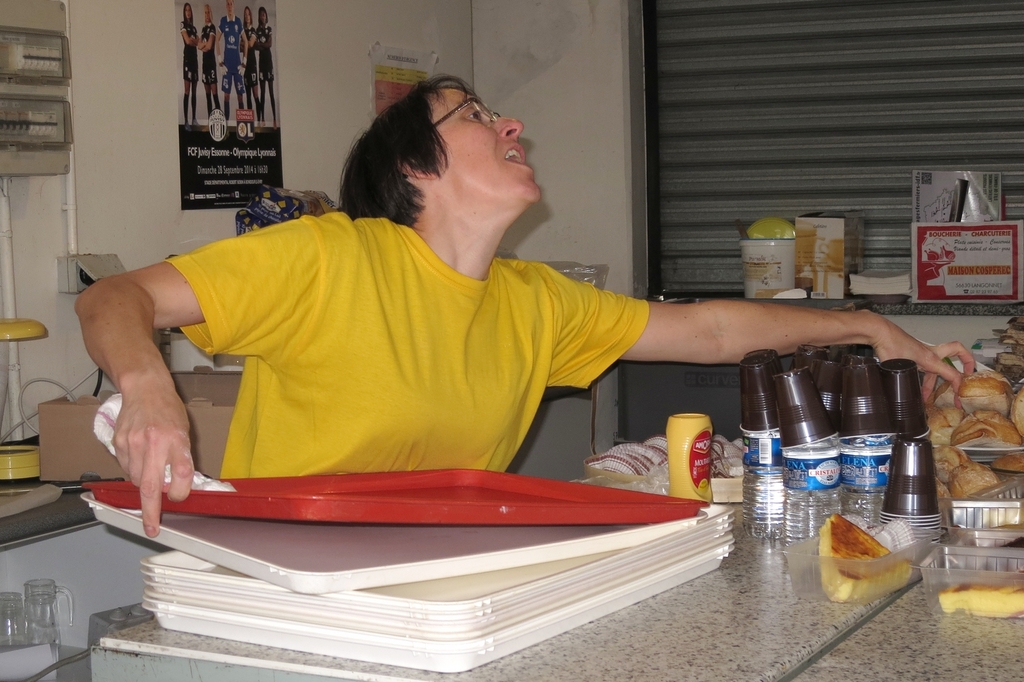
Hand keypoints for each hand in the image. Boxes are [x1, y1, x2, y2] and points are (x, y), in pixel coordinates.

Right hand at [110, 375, 193, 536]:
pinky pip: (125, 468)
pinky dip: (133, 470)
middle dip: (150, 512)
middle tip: (151, 528)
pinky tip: (139, 456)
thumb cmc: (168, 410)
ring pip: (135, 480)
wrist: (145, 388)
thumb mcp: (185, 431)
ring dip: (143, 485)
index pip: (182, 475)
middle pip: (150, 486)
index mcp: (177, 440)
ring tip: (150, 469)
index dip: (180, 492)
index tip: (178, 498)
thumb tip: (181, 485)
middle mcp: (155, 444)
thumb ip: (182, 457)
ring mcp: (133, 444)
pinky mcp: (118, 443)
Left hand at [872, 321, 974, 400]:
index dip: (959, 387)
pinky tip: (915, 386)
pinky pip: (925, 365)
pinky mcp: (913, 352)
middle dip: (966, 361)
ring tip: (929, 396)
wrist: (879, 331)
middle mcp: (930, 353)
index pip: (953, 373)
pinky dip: (925, 376)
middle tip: (967, 376)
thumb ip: (907, 382)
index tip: (959, 398)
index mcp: (931, 358)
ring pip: (938, 364)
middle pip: (956, 351)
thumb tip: (907, 396)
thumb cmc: (889, 345)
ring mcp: (922, 352)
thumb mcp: (900, 367)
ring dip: (938, 378)